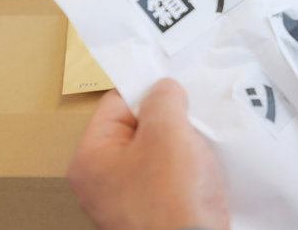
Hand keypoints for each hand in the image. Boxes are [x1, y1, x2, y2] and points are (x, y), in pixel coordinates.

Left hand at [68, 78, 229, 229]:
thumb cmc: (172, 197)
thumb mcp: (167, 133)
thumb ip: (164, 99)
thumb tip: (165, 88)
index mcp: (90, 159)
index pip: (115, 104)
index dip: (147, 90)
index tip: (177, 85)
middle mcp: (103, 181)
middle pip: (138, 128)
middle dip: (170, 118)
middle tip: (194, 112)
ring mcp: (129, 200)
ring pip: (158, 152)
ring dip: (183, 142)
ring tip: (203, 138)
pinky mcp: (156, 212)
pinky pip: (171, 176)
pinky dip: (189, 166)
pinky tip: (207, 163)